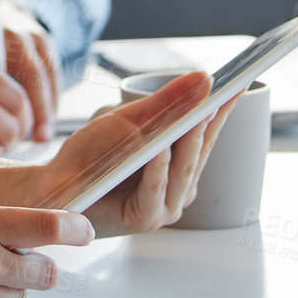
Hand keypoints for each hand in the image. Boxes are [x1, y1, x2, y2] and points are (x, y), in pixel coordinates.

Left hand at [0, 0, 59, 141]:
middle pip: (7, 76)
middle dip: (12, 112)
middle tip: (14, 143)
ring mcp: (21, 31)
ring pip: (36, 73)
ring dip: (41, 109)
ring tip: (40, 139)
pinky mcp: (43, 36)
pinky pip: (52, 70)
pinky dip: (53, 98)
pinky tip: (49, 122)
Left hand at [25, 71, 239, 235]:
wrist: (56, 186)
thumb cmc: (93, 154)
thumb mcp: (129, 120)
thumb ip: (166, 102)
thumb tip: (205, 78)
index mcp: (180, 163)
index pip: (206, 130)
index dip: (223, 107)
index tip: (241, 81)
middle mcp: (178, 186)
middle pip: (199, 150)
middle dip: (211, 121)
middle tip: (224, 93)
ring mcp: (164, 205)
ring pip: (181, 171)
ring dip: (188, 144)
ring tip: (196, 117)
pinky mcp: (144, 219)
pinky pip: (154, 192)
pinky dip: (157, 171)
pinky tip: (158, 151)